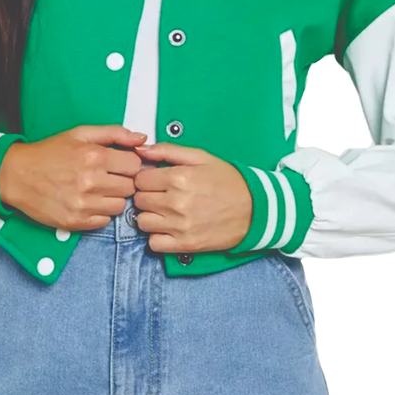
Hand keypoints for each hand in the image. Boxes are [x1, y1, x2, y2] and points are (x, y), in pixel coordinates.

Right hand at [0, 124, 146, 230]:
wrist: (16, 174)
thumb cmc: (49, 153)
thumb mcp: (80, 134)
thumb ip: (114, 134)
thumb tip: (142, 139)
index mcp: (95, 156)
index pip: (135, 165)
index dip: (128, 165)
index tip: (118, 165)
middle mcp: (91, 181)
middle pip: (130, 187)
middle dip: (121, 181)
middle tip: (106, 177)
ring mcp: (83, 204)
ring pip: (119, 206)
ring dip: (112, 199)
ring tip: (96, 190)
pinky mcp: (75, 222)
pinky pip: (104, 221)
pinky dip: (99, 213)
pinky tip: (87, 202)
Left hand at [131, 142, 252, 252]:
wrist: (255, 209)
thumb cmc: (229, 181)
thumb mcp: (201, 157)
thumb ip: (168, 151)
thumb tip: (140, 149)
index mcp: (178, 178)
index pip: (140, 179)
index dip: (146, 179)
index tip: (156, 181)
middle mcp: (176, 203)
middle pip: (139, 200)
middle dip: (147, 196)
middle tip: (162, 195)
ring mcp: (180, 226)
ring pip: (142, 222)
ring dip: (150, 216)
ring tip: (165, 212)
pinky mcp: (185, 245)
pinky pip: (154, 243)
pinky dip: (158, 237)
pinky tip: (169, 228)